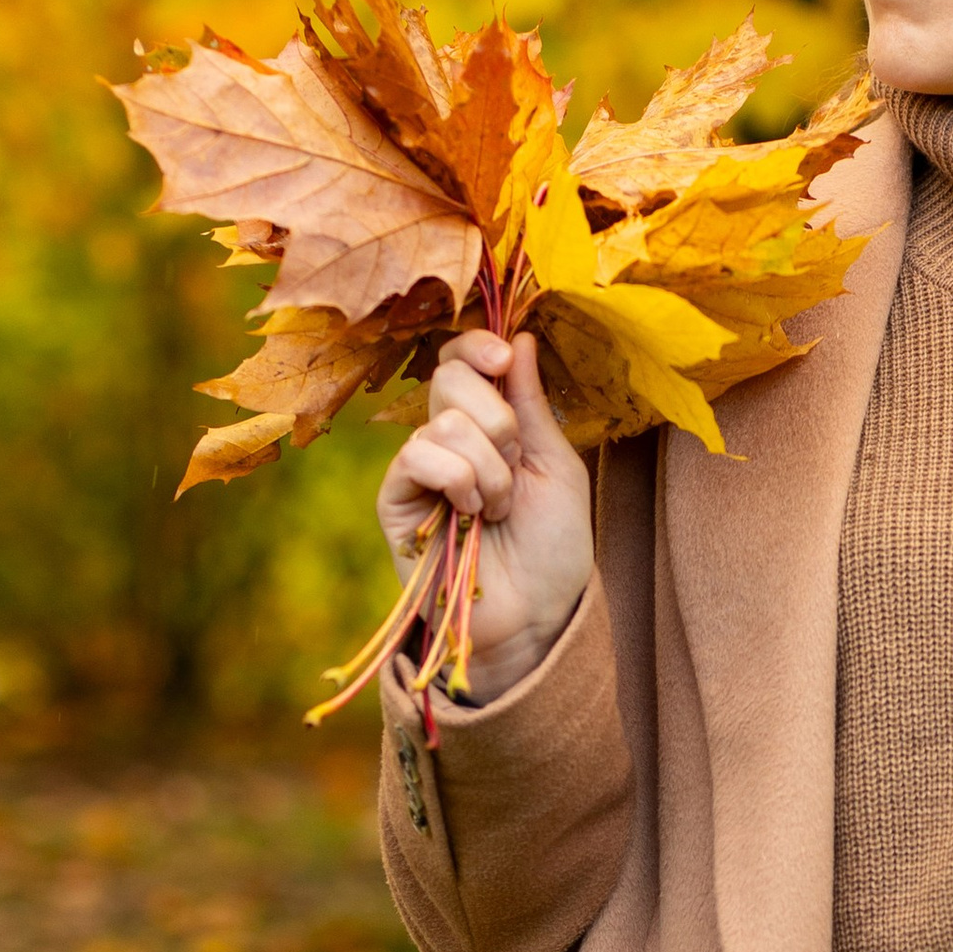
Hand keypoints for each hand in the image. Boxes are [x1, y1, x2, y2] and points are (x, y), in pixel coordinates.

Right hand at [378, 330, 592, 703]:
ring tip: (498, 510)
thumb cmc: (553, 548)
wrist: (535, 615)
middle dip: (500, 422)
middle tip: (515, 470)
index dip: (477, 347)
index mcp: (486, 423)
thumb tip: (520, 336)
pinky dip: (458, 481)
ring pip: (445, 422)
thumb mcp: (556, 464)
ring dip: (490, 470)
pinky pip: (418, 456)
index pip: (461, 359)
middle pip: (449, 377)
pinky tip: (470, 515)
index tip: (504, 360)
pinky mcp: (395, 499)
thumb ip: (532, 403)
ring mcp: (418, 469)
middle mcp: (447, 439)